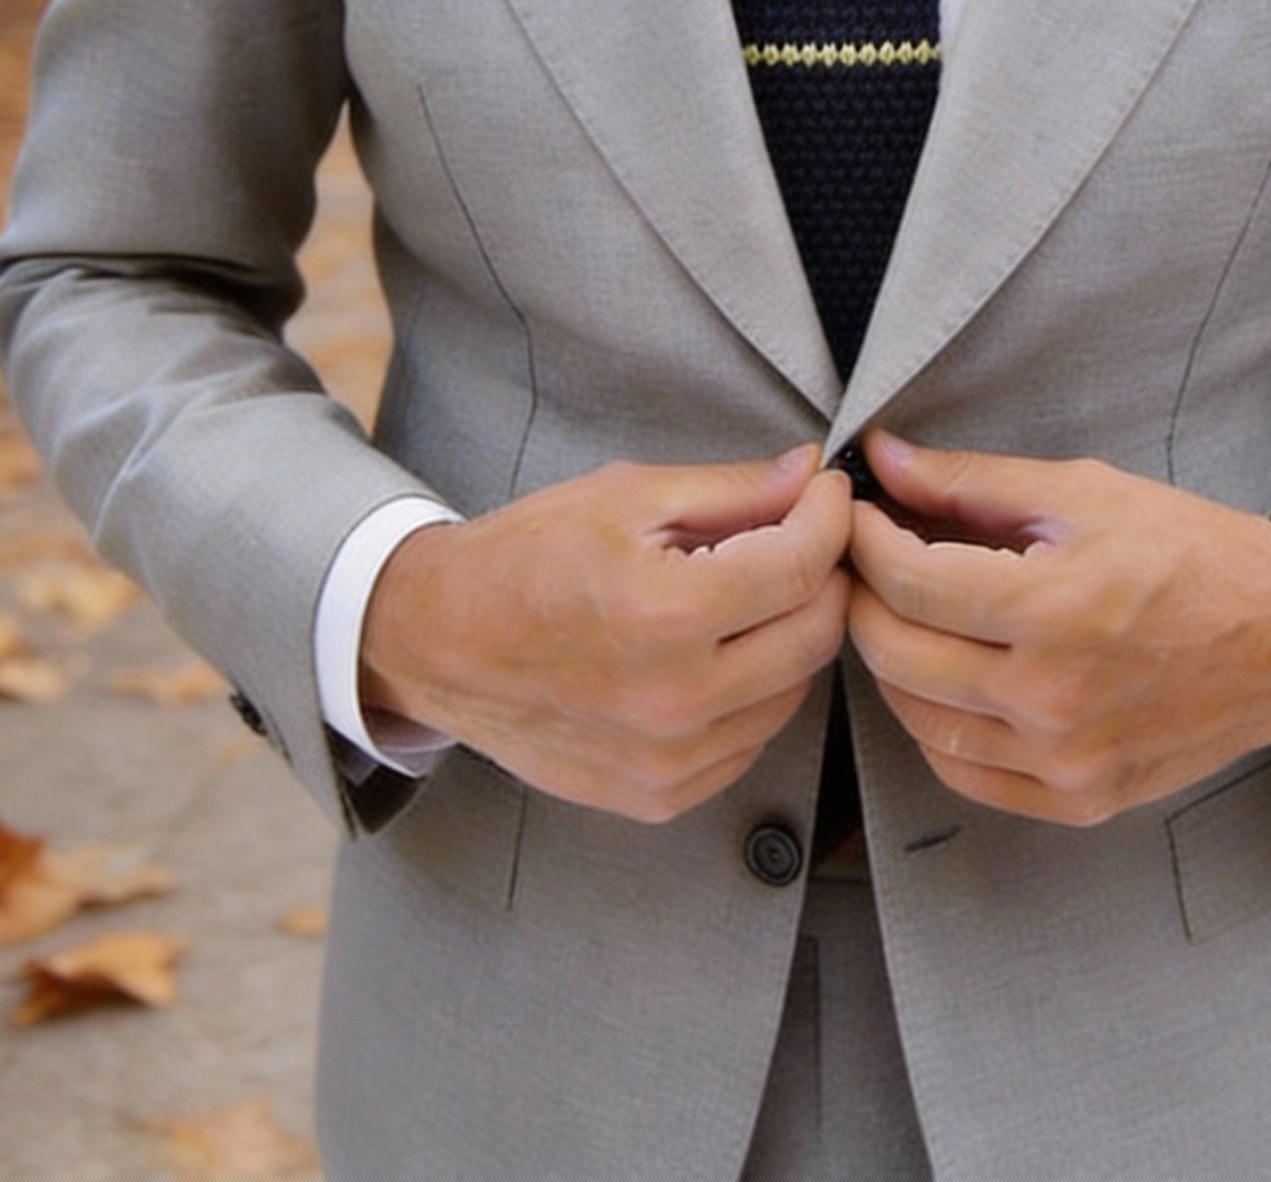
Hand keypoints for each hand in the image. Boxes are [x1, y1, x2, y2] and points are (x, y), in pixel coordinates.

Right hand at [361, 447, 851, 822]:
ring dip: (790, 635)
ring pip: (793, 691)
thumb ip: (733, 490)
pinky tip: (717, 652)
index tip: (825, 494)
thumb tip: (809, 474)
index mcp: (665, 614)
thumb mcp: (628, 496)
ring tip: (749, 594)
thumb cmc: (527, 557)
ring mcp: (668, 760)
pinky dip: (755, 691)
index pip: (802, 566)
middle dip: (823, 575)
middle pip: (815, 634)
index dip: (829, 518)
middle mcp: (674, 700)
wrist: (441, 641)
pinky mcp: (660, 796)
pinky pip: (751, 740)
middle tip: (799, 538)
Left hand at [847, 434, 1270, 825]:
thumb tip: (883, 459)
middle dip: (863, 598)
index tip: (858, 515)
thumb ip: (970, 481)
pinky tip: (947, 681)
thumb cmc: (1190, 552)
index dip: (863, 540)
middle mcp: (1050, 696)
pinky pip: (965, 774)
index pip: (905, 580)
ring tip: (906, 616)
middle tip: (867, 563)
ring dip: (893, 664)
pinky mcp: (1079, 799)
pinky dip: (936, 728)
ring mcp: (1064, 759)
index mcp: (1050, 608)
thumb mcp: (1082, 491)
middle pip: (895, 654)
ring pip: (918, 720)